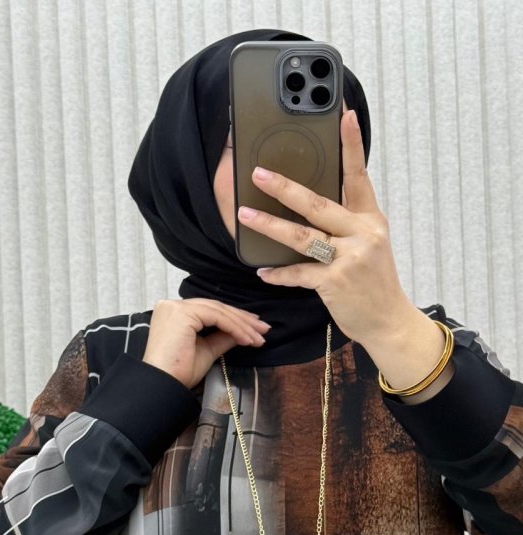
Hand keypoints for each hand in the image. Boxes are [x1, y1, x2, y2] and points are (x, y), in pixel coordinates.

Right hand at [143, 298, 270, 388]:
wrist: (164, 385)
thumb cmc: (178, 373)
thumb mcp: (206, 351)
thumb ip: (222, 338)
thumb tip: (242, 332)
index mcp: (174, 314)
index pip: (209, 311)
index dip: (234, 319)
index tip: (254, 330)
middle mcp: (172, 306)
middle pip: (216, 308)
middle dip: (242, 320)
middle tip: (263, 331)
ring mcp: (176, 308)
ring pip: (219, 311)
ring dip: (242, 325)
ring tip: (258, 338)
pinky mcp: (182, 313)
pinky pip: (216, 317)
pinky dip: (234, 327)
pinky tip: (247, 339)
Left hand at [236, 109, 422, 348]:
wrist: (388, 320)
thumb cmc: (373, 281)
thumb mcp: (370, 245)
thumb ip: (347, 224)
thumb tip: (312, 206)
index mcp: (371, 219)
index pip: (359, 175)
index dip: (352, 145)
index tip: (343, 115)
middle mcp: (362, 233)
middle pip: (318, 203)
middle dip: (285, 188)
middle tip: (259, 173)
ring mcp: (350, 257)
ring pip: (302, 236)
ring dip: (269, 225)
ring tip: (244, 215)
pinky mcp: (335, 281)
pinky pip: (299, 273)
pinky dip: (279, 273)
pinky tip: (262, 271)